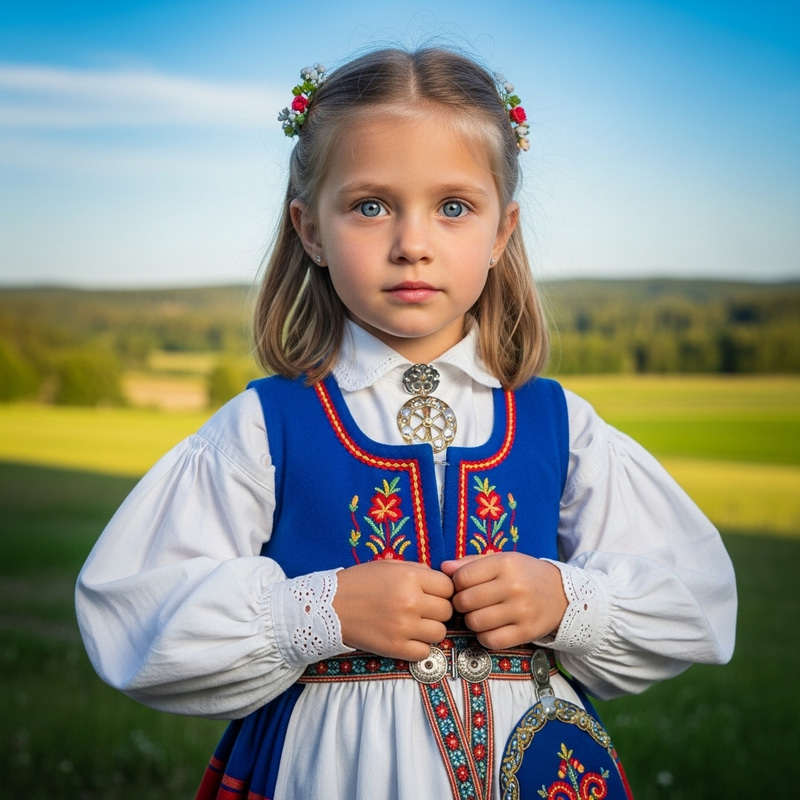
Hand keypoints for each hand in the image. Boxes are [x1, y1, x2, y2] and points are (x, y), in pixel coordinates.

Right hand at [333, 560, 453, 660]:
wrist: (331, 607)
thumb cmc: (360, 582)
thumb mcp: (389, 565)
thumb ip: (417, 570)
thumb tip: (439, 580)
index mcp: (410, 578)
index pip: (448, 587)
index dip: (443, 590)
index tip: (433, 593)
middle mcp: (411, 602)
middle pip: (447, 611)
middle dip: (438, 609)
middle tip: (423, 609)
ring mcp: (404, 627)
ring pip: (440, 632)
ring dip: (431, 629)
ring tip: (415, 624)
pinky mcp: (396, 648)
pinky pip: (425, 652)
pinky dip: (419, 647)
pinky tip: (408, 638)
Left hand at [440, 553, 566, 649]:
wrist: (561, 594)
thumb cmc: (524, 574)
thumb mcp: (501, 560)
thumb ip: (471, 563)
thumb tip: (443, 568)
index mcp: (505, 564)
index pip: (462, 577)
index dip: (456, 584)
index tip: (463, 587)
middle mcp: (513, 586)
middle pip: (465, 601)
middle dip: (461, 604)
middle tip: (468, 603)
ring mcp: (521, 611)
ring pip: (475, 622)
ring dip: (471, 621)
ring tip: (479, 614)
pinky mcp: (526, 632)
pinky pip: (491, 640)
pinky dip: (484, 637)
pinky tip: (489, 628)